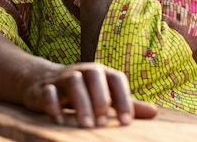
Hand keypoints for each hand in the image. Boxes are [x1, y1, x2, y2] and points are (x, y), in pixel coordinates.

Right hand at [22, 63, 156, 126]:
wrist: (42, 81)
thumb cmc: (81, 91)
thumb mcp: (103, 95)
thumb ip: (126, 103)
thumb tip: (155, 112)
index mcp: (100, 73)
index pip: (116, 79)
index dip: (123, 99)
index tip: (126, 123)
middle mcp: (82, 71)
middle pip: (93, 74)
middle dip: (100, 98)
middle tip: (103, 123)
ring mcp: (61, 78)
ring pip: (72, 81)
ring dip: (80, 102)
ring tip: (85, 126)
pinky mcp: (43, 88)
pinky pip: (48, 92)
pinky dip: (53, 104)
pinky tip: (60, 121)